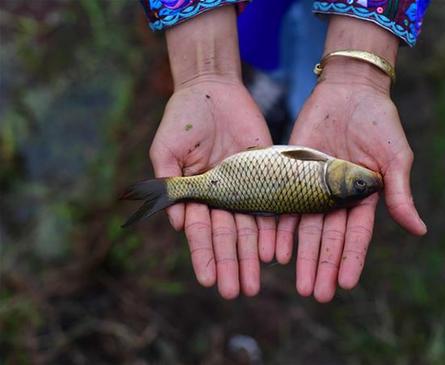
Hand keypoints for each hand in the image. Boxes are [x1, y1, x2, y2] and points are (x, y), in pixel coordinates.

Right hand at [150, 78, 273, 298]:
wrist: (213, 90)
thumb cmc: (183, 118)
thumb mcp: (167, 148)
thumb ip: (169, 183)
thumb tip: (177, 224)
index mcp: (195, 194)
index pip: (199, 231)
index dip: (204, 256)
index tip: (209, 280)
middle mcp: (220, 196)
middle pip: (226, 236)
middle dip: (231, 264)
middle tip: (237, 292)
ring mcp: (243, 188)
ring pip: (249, 228)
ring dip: (251, 256)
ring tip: (255, 283)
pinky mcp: (265, 174)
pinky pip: (270, 204)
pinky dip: (272, 228)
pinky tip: (275, 251)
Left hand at [278, 64, 425, 302]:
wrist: (349, 90)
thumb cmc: (380, 121)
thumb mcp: (395, 157)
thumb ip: (399, 193)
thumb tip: (419, 230)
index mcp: (363, 197)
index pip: (356, 235)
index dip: (350, 259)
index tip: (345, 284)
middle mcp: (337, 197)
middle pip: (329, 238)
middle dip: (323, 267)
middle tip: (317, 294)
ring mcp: (313, 187)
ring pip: (306, 229)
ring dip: (302, 257)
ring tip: (298, 284)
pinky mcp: (292, 173)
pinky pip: (284, 204)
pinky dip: (280, 228)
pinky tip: (274, 251)